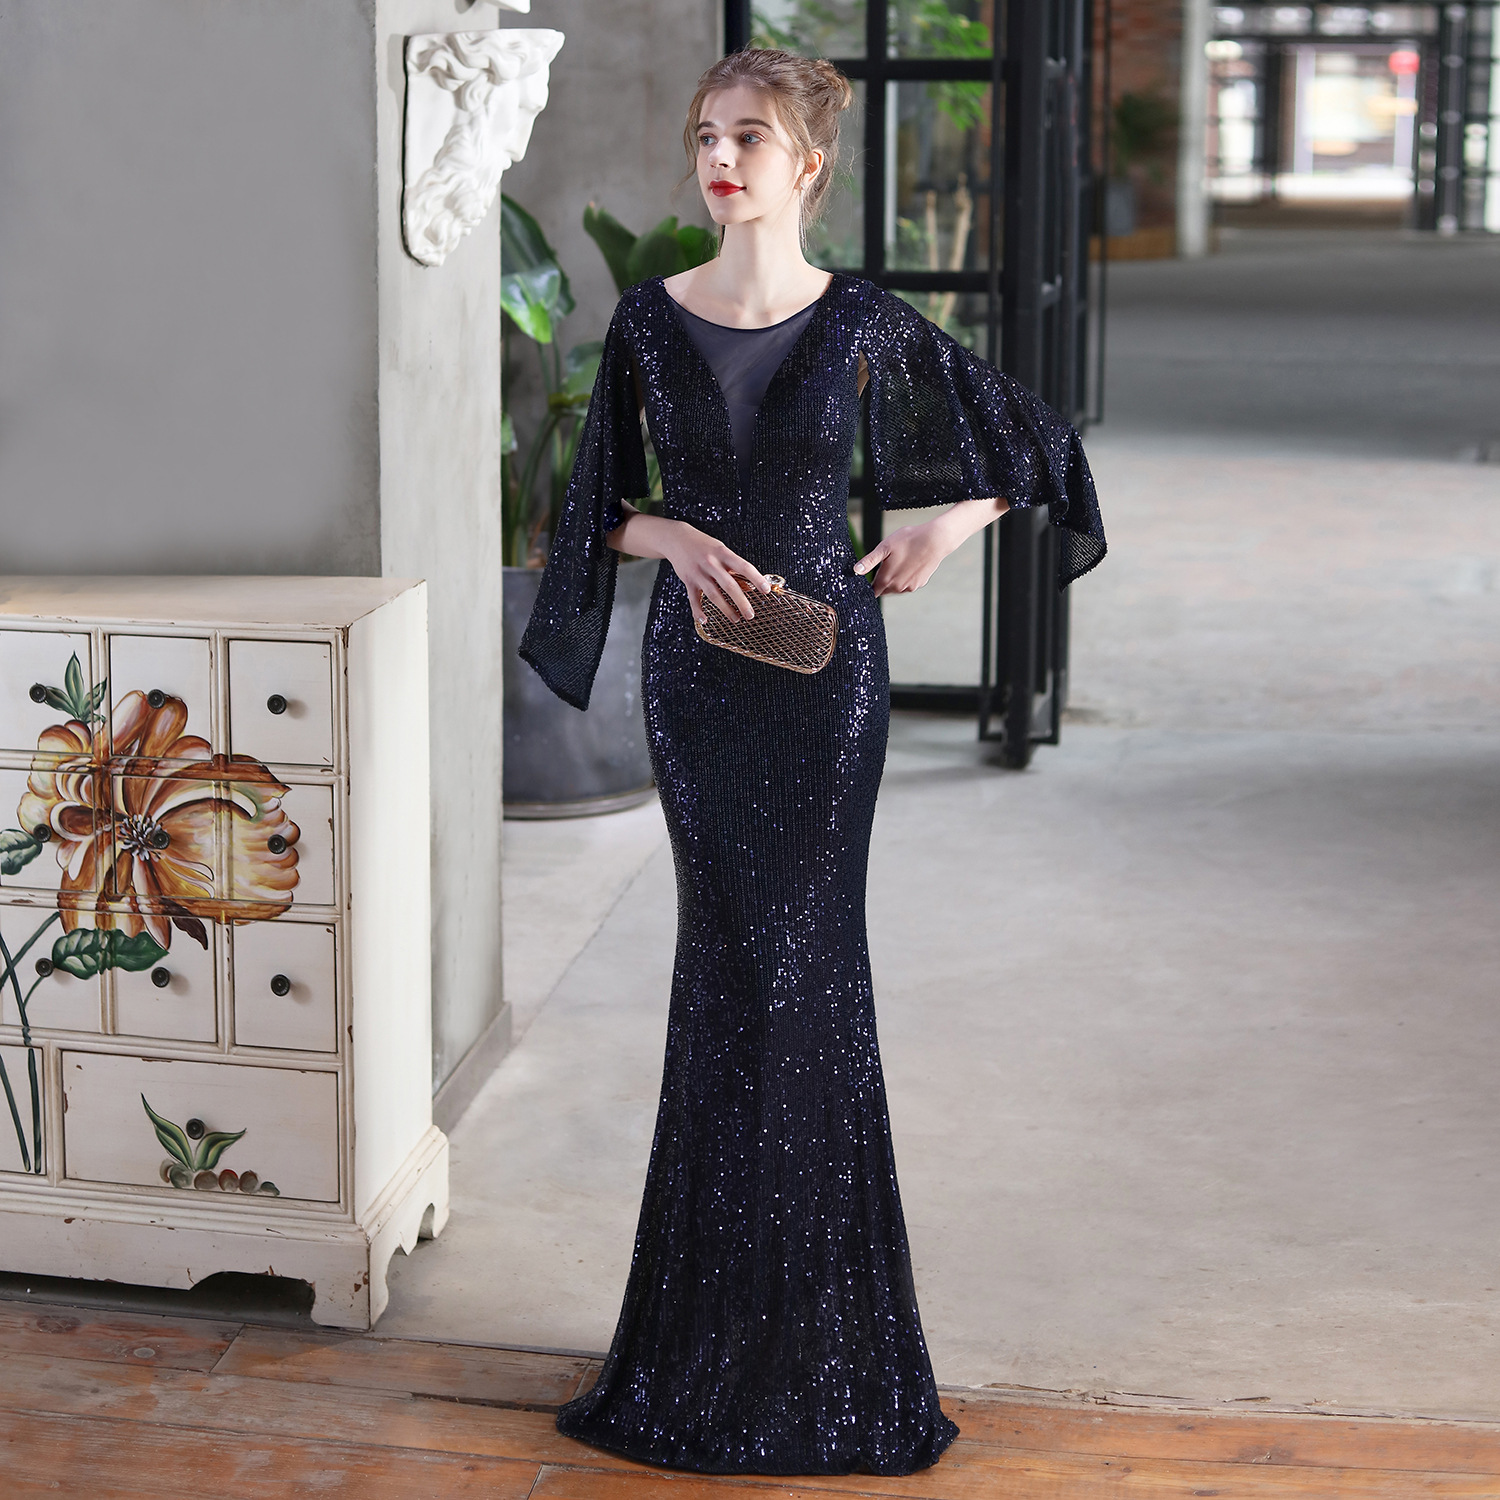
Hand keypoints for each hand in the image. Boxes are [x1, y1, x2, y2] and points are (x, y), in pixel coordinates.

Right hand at [663, 522, 772, 625]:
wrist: (677, 539)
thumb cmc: (704, 546)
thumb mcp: (721, 551)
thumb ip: (733, 568)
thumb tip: (749, 587)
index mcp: (723, 553)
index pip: (744, 566)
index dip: (756, 578)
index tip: (766, 590)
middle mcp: (711, 563)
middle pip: (729, 585)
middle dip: (741, 602)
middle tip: (750, 615)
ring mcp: (698, 573)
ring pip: (713, 594)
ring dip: (725, 609)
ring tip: (736, 619)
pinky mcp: (688, 580)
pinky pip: (694, 599)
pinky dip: (698, 611)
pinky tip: (705, 620)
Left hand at [851, 498, 1008, 595]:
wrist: (936, 540)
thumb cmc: (909, 540)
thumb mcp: (885, 547)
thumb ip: (869, 561)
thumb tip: (855, 571)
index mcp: (886, 580)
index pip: (872, 590)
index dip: (869, 584)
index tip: (869, 577)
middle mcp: (897, 588)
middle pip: (884, 589)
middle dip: (882, 580)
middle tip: (886, 563)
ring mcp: (910, 587)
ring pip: (896, 587)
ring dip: (894, 579)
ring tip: (899, 561)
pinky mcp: (920, 583)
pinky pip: (907, 583)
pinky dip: (906, 576)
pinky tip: (910, 563)